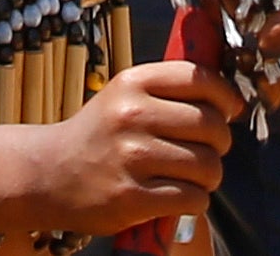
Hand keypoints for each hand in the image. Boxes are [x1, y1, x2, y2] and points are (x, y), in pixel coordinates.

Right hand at [30, 62, 239, 230]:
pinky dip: (195, 201)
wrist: (48, 175)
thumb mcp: (125, 96)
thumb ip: (170, 91)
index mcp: (133, 83)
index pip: (200, 79)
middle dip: (220, 142)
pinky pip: (191, 198)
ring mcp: (131, 158)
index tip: (231, 110)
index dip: (226, 96)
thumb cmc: (99, 135)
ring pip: (206, 165)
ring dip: (209, 176)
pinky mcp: (131, 198)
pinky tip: (181, 197)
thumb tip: (229, 101)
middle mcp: (131, 116)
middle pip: (211, 125)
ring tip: (195, 177)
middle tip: (209, 151)